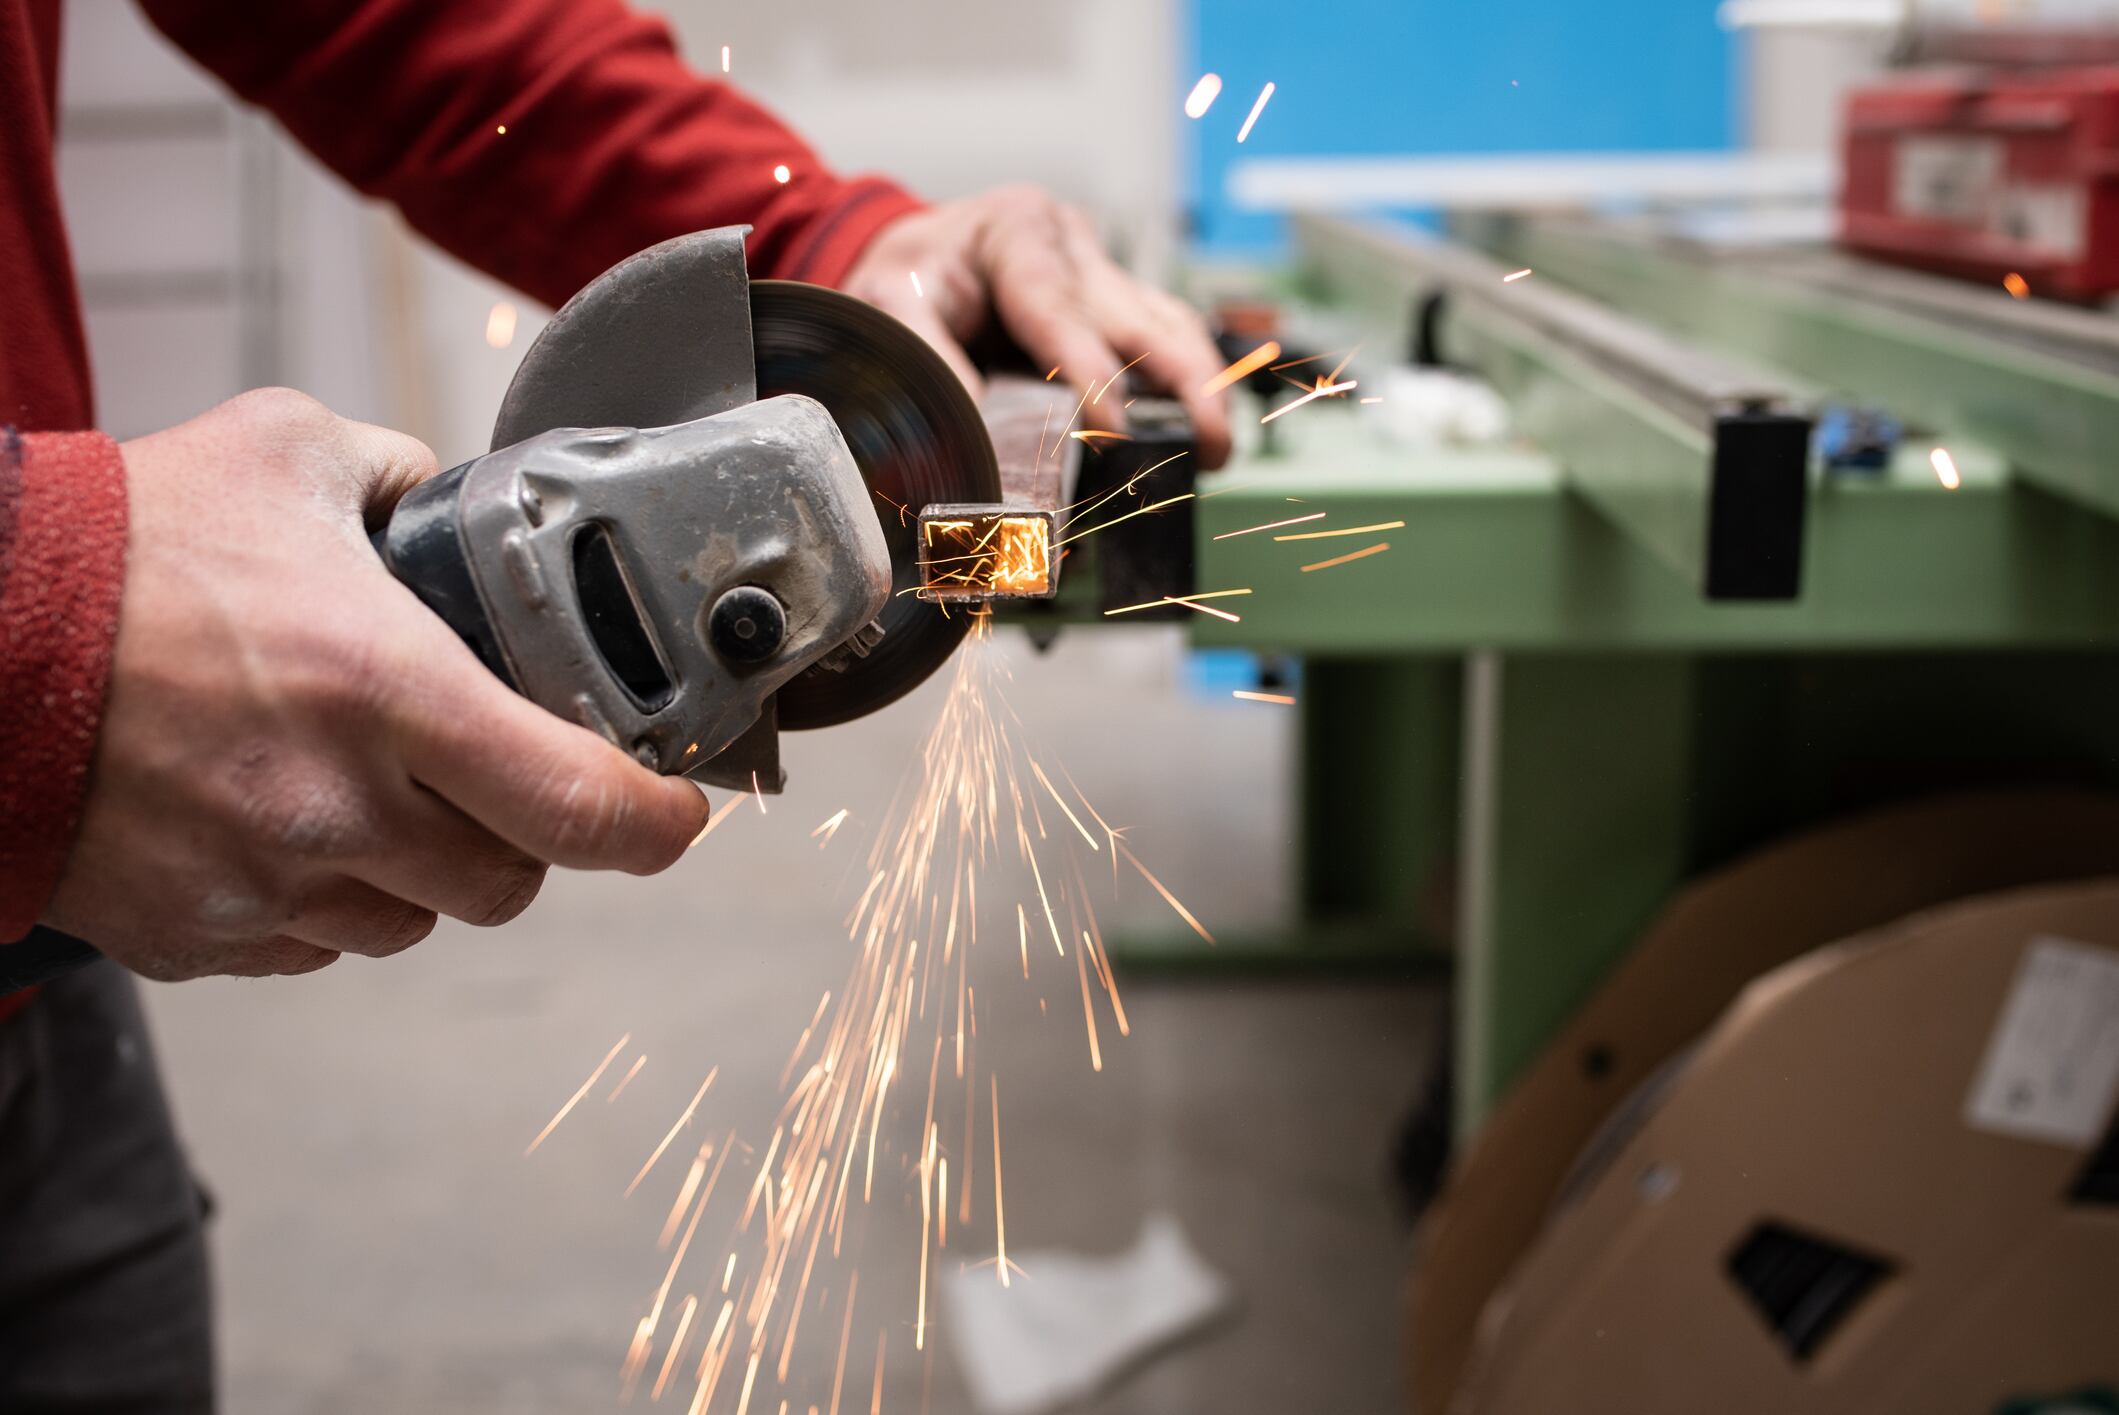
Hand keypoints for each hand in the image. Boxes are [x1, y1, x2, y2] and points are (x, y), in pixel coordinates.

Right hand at [41, 389, 709, 980]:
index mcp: (390, 693)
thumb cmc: (115, 548)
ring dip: (422, 873)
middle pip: (509, 882)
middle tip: (500, 781)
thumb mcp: (284, 455)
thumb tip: (450, 497)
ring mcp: (264, 887)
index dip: (653, 822)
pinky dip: (324, 902)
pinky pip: (309, 949)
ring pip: (411, 923)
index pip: (579, 805)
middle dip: (525, 836)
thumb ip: (398, 475)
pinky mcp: (197, 937)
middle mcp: (339, 809)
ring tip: (375, 795)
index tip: (678, 812)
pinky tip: (284, 825)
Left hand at [841, 186, 1233, 468]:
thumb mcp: (889, 301)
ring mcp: (1102, 273)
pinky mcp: (1115, 304)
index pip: (1059, 307)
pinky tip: (1201, 429)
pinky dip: (1187, 383)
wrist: (921, 252)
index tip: (1114, 428)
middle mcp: (1072, 245)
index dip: (1091, 370)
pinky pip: (1164, 340)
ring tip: (1218, 450)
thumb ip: (930, 354)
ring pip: (1170, 325)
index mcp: (1016, 230)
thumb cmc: (909, 275)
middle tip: (1209, 442)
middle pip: (1142, 314)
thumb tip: (978, 426)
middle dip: (1184, 381)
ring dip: (1202, 387)